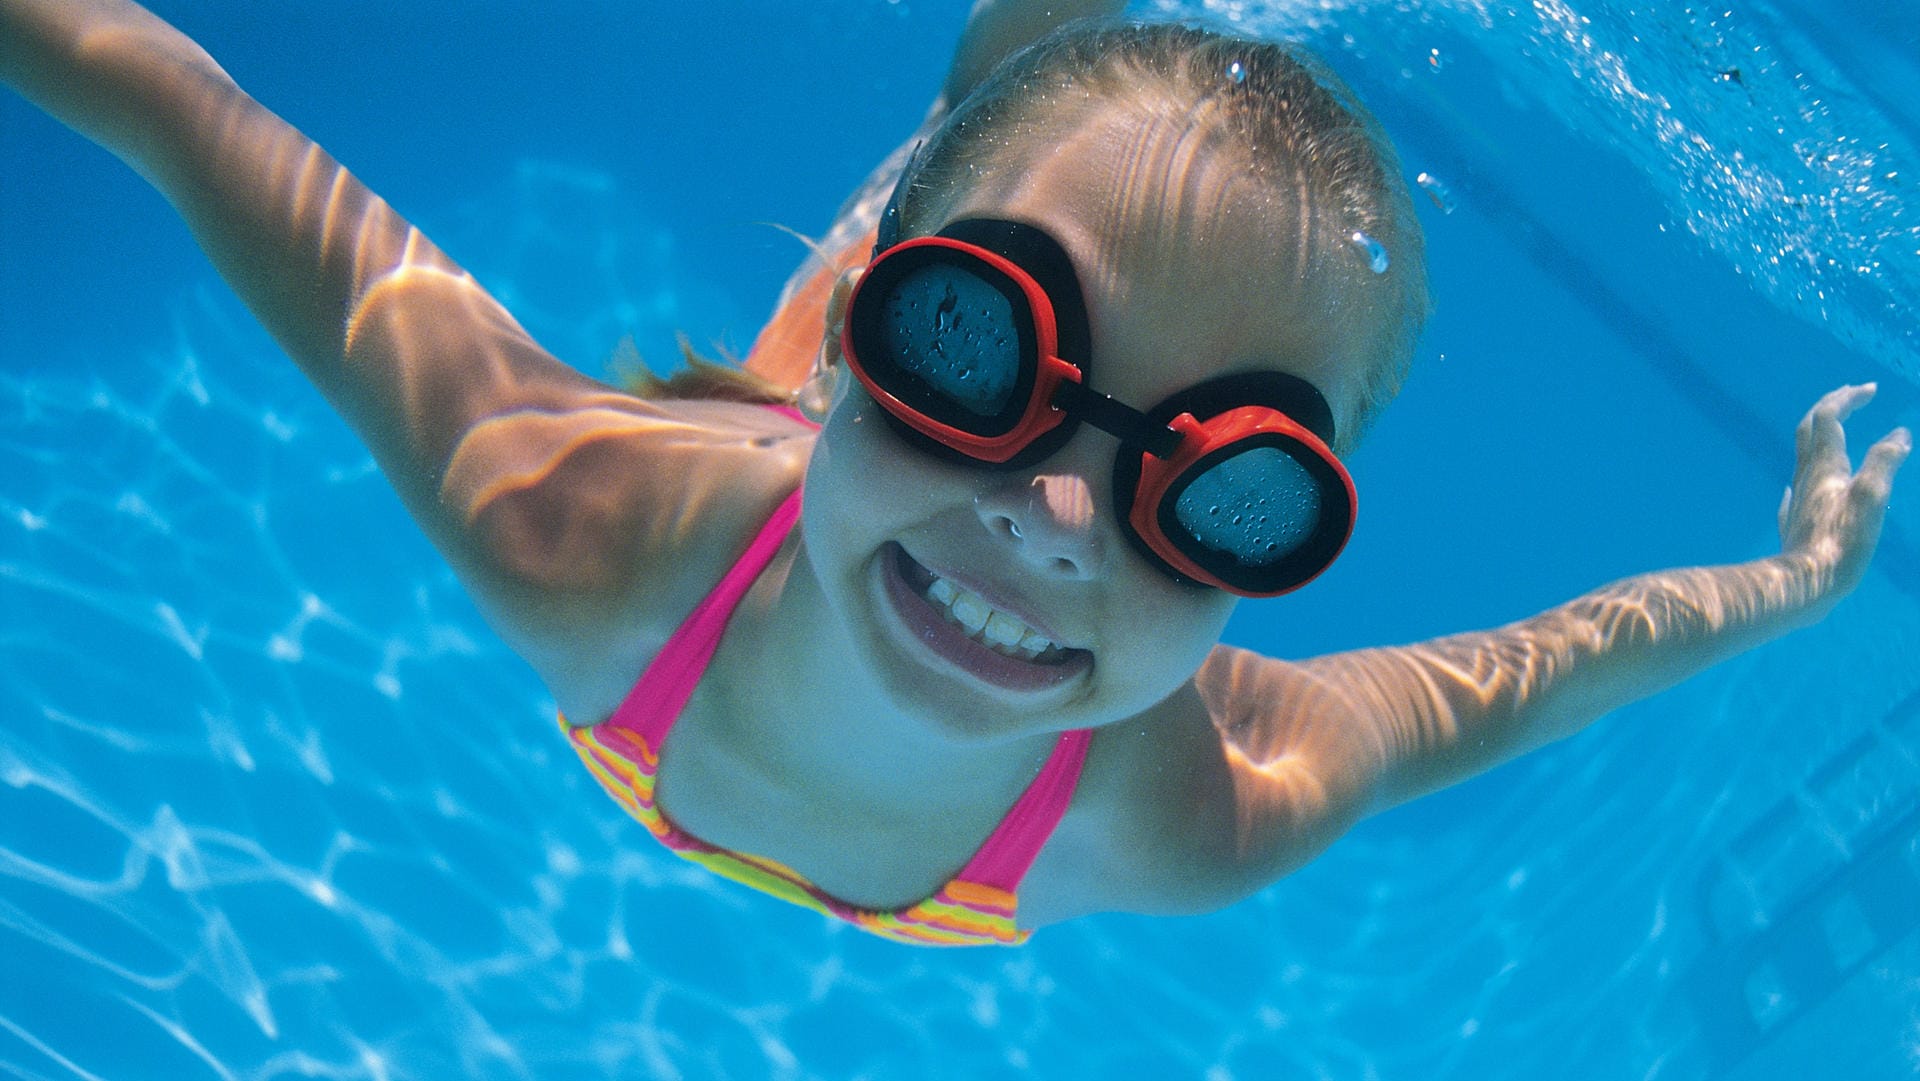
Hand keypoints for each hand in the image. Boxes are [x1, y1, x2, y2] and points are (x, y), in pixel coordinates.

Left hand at [1778, 383, 1910, 607]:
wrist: (1805, 584)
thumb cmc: (1842, 543)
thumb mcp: (1872, 497)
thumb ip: (1884, 462)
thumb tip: (1899, 434)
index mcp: (1824, 467)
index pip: (1829, 418)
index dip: (1848, 398)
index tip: (1870, 388)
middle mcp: (1806, 478)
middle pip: (1810, 430)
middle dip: (1831, 406)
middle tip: (1851, 394)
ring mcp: (1799, 500)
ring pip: (1804, 458)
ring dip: (1822, 437)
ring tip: (1836, 433)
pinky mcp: (1796, 523)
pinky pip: (1798, 491)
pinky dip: (1808, 475)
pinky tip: (1802, 486)